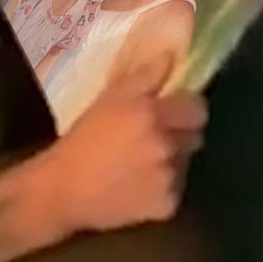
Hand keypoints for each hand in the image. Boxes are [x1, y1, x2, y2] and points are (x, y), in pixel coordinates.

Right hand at [40, 55, 207, 235]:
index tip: (174, 111)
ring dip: (171, 160)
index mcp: (151, 114)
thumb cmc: (84, 138)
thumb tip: (171, 57)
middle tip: (156, 138)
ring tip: (143, 163)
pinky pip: (176, 189)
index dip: (188, 108)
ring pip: (185, 162)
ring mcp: (169, 178)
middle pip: (196, 136)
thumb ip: (145, 76)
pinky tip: (139, 185)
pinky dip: (162, 187)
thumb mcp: (109, 98)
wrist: (64, 189)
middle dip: (181, 134)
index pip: (198, 108)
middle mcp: (166, 145)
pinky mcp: (167, 205)